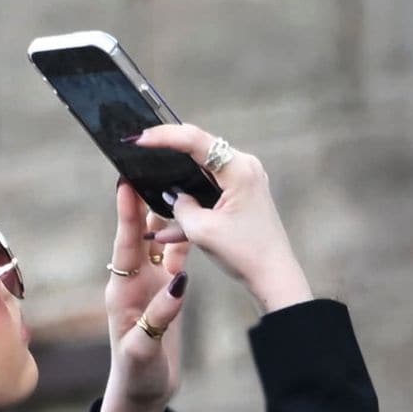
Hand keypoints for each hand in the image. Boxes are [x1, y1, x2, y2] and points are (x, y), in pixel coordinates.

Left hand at [99, 180, 190, 411]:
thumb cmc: (137, 377)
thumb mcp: (144, 351)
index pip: (124, 247)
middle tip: (147, 163)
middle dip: (142, 200)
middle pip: (138, 234)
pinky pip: (175, 257)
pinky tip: (190, 213)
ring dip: (163, 212)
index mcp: (122, 293)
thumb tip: (178, 285)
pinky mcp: (166, 293)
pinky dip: (182, 235)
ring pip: (158, 241)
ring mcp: (150, 285)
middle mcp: (133, 283)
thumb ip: (159, 319)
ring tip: (171, 178)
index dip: (126, 215)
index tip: (125, 182)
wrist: (143, 394)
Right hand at [136, 124, 312, 312]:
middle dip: (168, 157)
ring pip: (200, 175)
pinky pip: (208, 193)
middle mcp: (243, 167)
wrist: (272, 275)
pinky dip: (190, 206)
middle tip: (140, 152)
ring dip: (177, 186)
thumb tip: (174, 196)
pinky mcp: (240, 196)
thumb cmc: (244, 253)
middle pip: (198, 151)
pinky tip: (167, 228)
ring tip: (150, 192)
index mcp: (238, 169)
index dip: (165, 137)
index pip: (195, 140)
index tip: (140, 139)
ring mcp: (243, 181)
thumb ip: (181, 207)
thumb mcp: (201, 231)